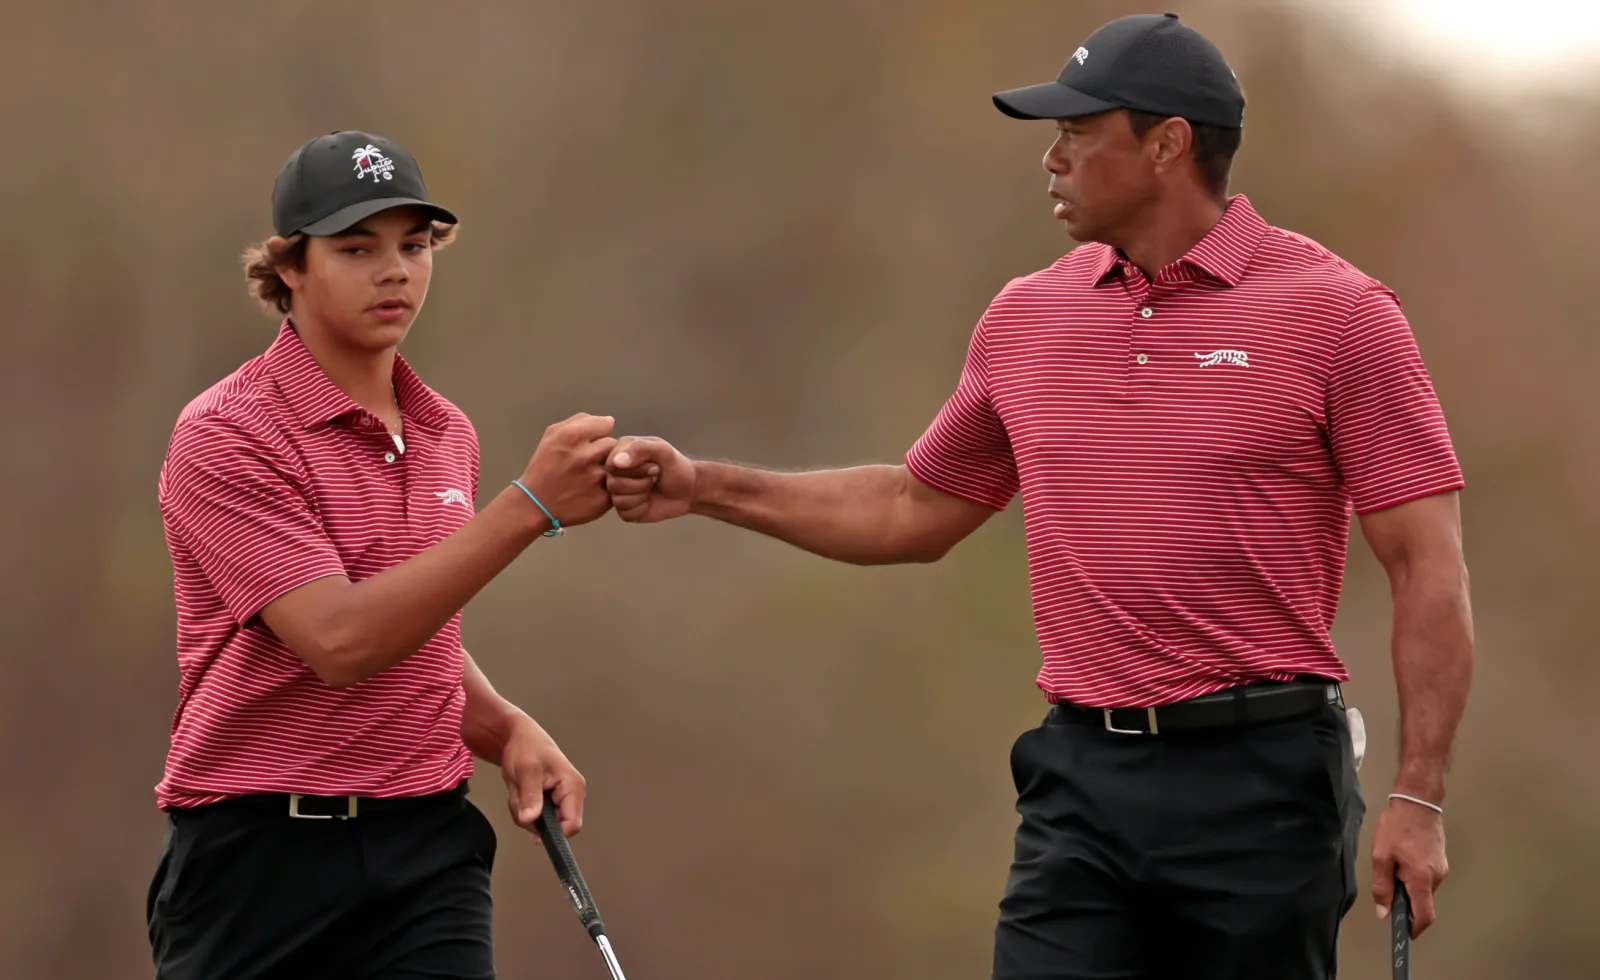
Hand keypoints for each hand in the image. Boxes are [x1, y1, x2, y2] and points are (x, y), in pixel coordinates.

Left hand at [498, 715, 585, 838]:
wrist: (519, 738)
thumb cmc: (527, 748)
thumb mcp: (526, 770)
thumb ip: (530, 796)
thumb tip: (529, 820)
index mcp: (573, 787)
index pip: (573, 824)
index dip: (555, 834)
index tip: (533, 832)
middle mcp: (571, 795)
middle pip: (555, 827)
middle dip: (533, 819)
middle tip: (520, 799)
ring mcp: (560, 799)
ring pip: (541, 824)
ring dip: (524, 812)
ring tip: (519, 791)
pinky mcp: (549, 802)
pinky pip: (535, 817)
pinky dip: (523, 809)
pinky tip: (521, 793)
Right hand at [519, 413, 616, 528]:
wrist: (535, 504)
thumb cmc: (545, 467)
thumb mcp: (552, 435)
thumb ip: (580, 421)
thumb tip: (608, 420)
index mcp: (571, 436)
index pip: (606, 424)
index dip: (599, 433)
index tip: (590, 442)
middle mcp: (584, 455)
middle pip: (613, 443)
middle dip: (603, 451)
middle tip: (588, 461)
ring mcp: (595, 478)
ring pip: (617, 464)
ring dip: (608, 468)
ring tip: (592, 474)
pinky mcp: (603, 498)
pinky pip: (616, 484)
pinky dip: (608, 486)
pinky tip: (593, 488)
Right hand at [605, 436, 695, 522]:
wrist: (689, 490)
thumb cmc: (676, 467)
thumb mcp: (663, 450)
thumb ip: (640, 448)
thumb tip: (616, 462)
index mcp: (620, 451)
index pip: (612, 464)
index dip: (634, 469)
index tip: (654, 466)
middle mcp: (615, 471)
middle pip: (613, 483)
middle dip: (640, 483)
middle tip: (654, 477)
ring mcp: (618, 491)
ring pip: (617, 500)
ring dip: (641, 496)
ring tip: (651, 488)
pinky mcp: (624, 508)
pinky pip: (625, 513)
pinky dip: (641, 509)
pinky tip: (649, 501)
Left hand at [1371, 796, 1447, 936]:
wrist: (1418, 802)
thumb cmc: (1397, 827)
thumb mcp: (1382, 856)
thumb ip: (1382, 886)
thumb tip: (1384, 911)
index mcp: (1422, 879)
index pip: (1424, 915)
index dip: (1414, 928)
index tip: (1403, 932)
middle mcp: (1436, 877)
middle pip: (1423, 901)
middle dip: (1406, 901)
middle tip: (1388, 885)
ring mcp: (1441, 867)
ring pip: (1424, 888)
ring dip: (1409, 886)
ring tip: (1393, 864)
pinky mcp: (1440, 859)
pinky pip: (1427, 876)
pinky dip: (1415, 876)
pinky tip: (1402, 858)